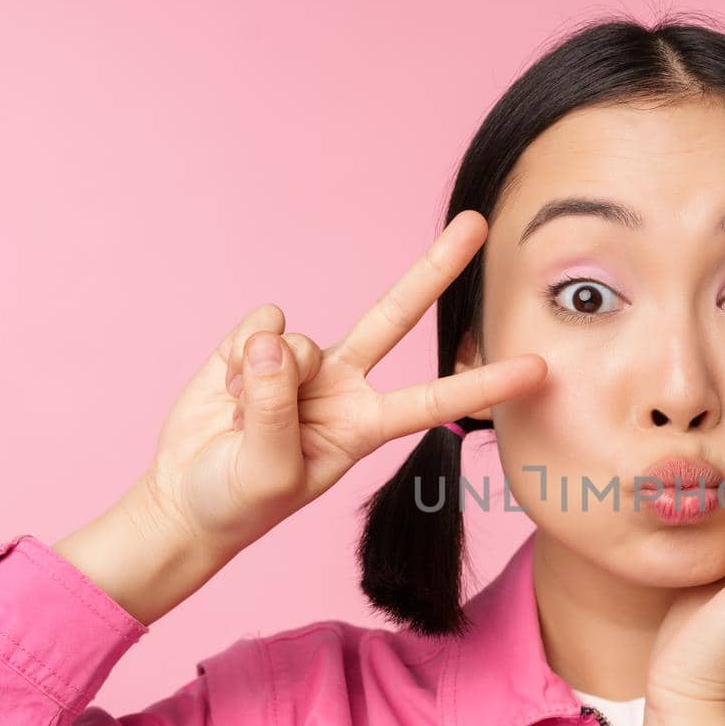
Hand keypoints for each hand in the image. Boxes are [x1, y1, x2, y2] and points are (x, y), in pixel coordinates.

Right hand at [135, 210, 546, 557]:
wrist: (186, 500)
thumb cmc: (238, 502)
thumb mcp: (267, 474)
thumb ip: (274, 412)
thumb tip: (276, 341)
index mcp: (365, 427)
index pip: (434, 402)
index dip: (484, 385)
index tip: (538, 369)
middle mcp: (344, 384)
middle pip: (396, 316)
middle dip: (436, 268)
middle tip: (478, 223)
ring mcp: (301, 361)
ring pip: (296, 339)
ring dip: (258, 379)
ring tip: (241, 417)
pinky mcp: (257, 341)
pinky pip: (257, 325)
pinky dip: (234, 356)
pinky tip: (225, 389)